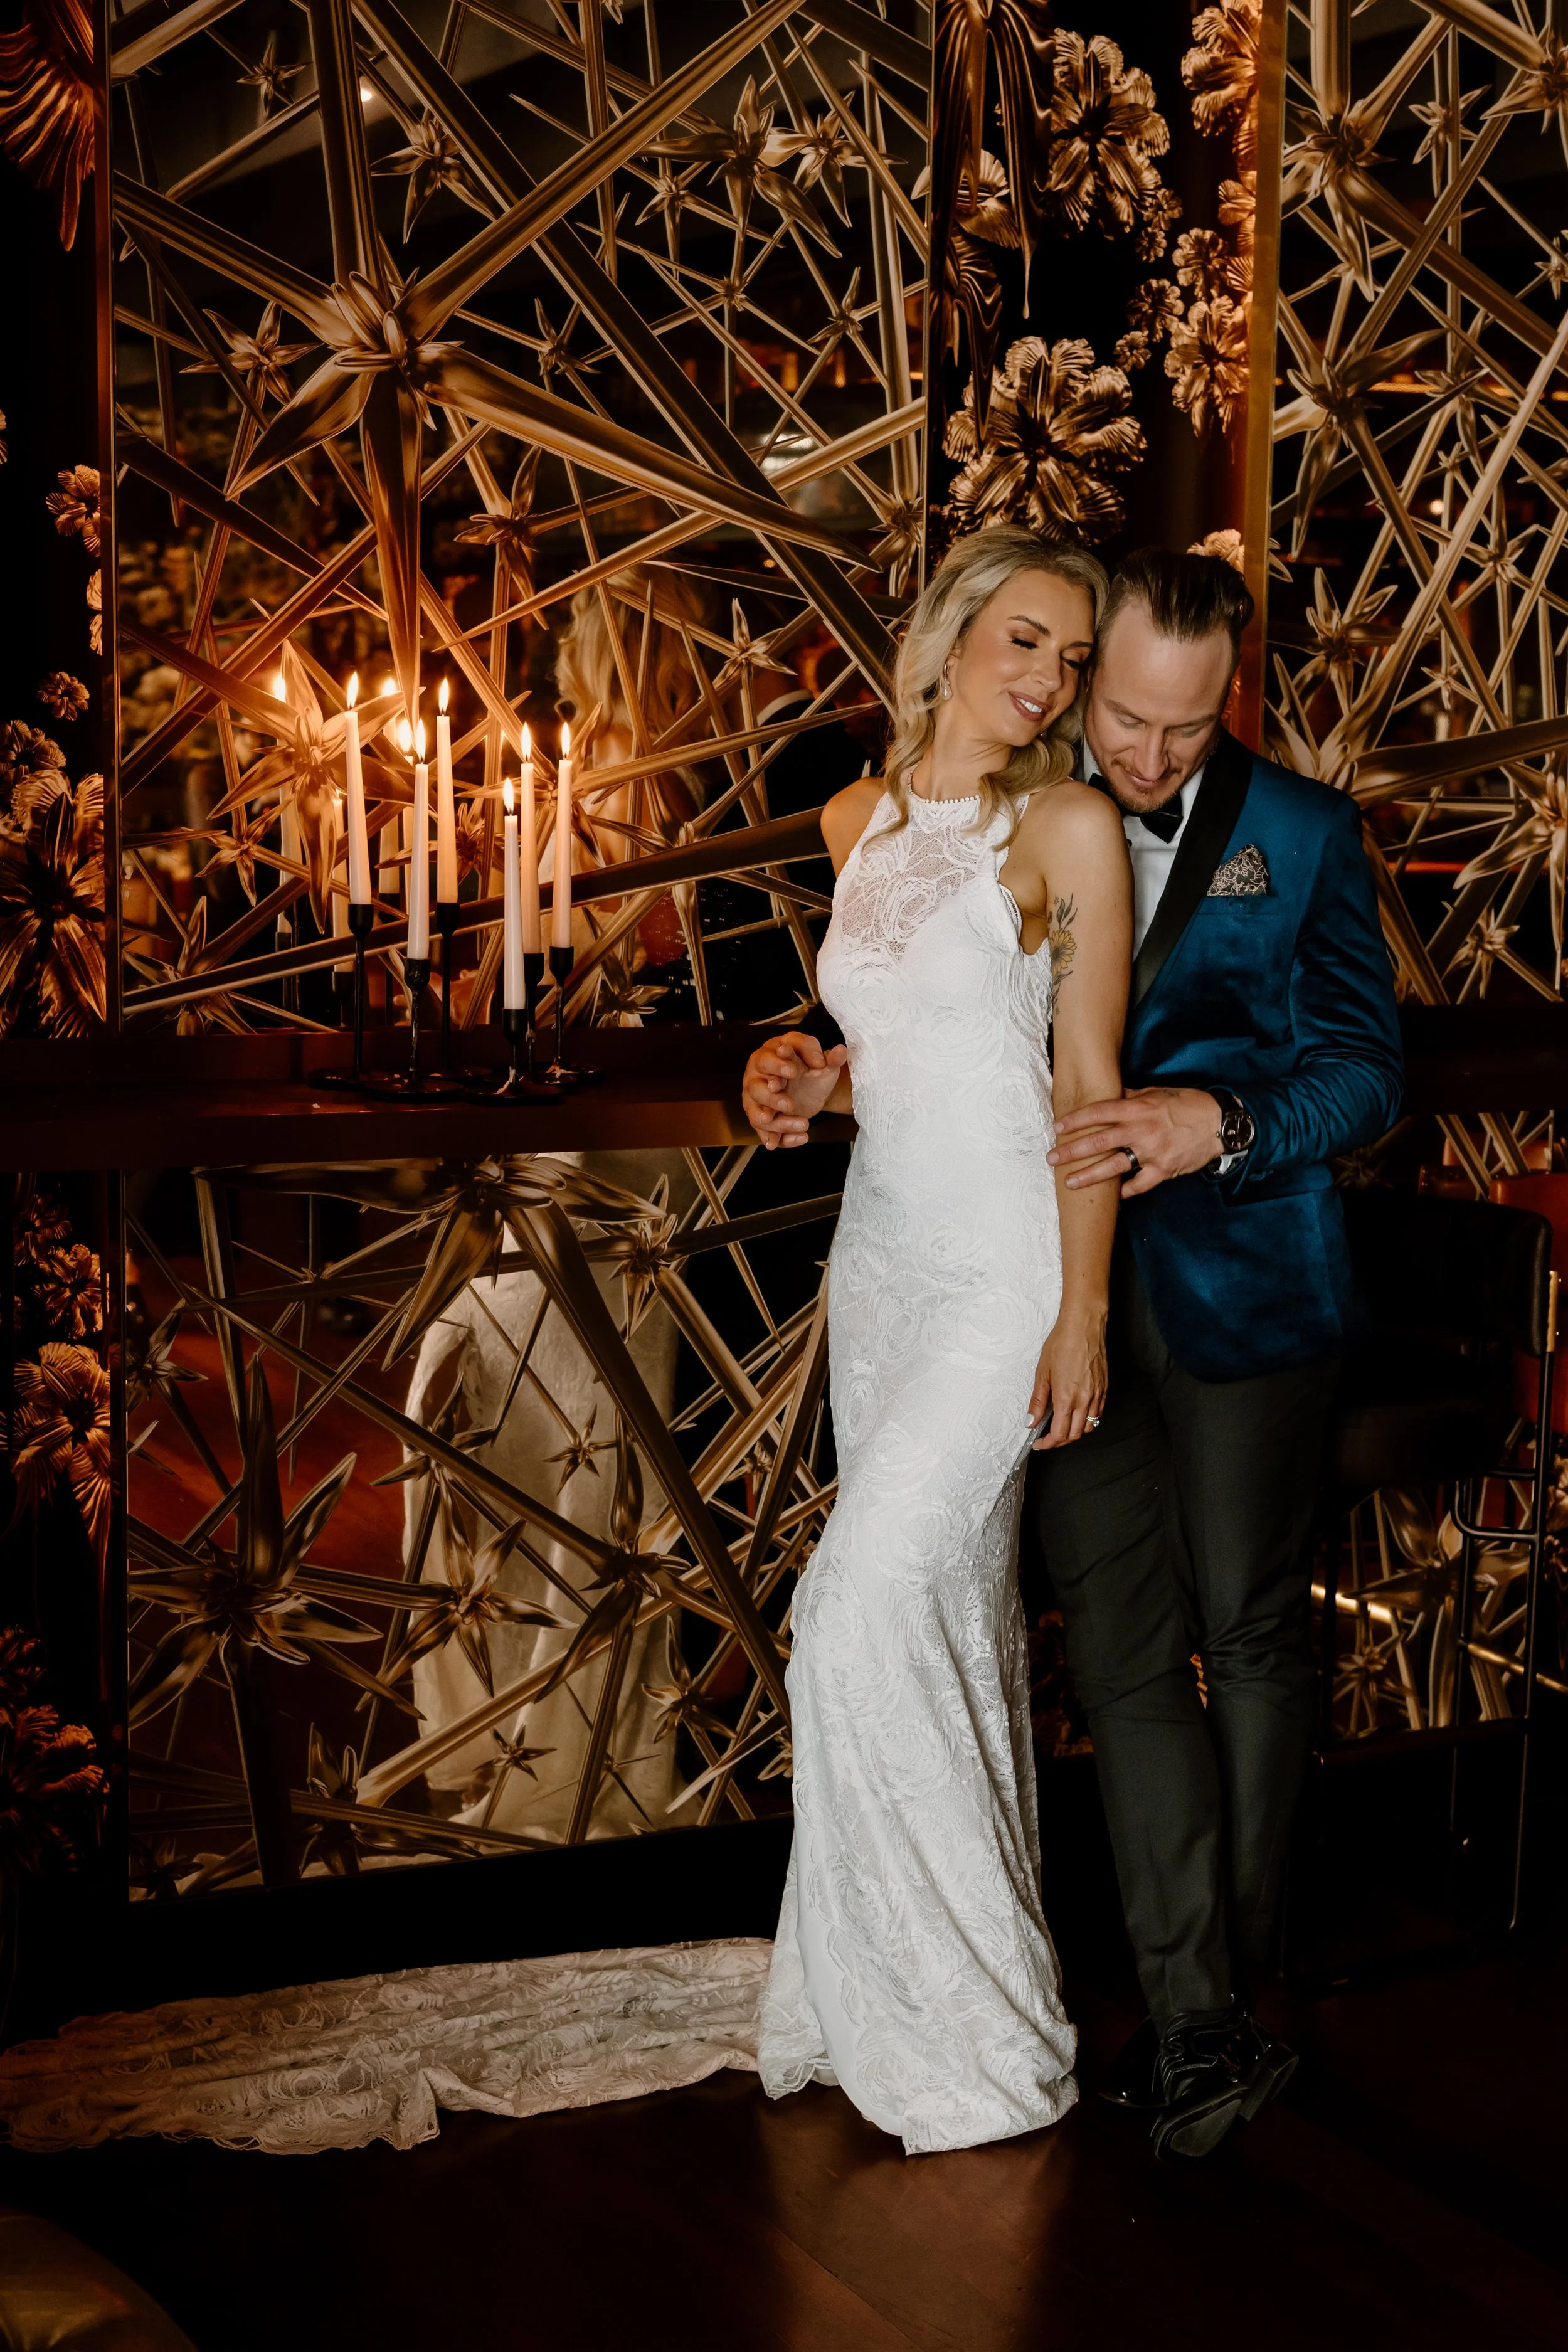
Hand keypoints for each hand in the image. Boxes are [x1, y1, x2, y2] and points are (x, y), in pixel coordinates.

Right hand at [741, 1032, 848, 1149]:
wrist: (808, 1089)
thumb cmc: (809, 1070)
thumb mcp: (823, 1064)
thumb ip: (831, 1058)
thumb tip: (840, 1051)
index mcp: (771, 1055)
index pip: (768, 1059)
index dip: (778, 1066)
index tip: (792, 1072)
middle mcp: (758, 1077)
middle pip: (756, 1088)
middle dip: (771, 1098)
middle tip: (789, 1105)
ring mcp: (757, 1100)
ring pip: (758, 1114)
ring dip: (778, 1122)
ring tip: (803, 1123)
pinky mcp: (762, 1119)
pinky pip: (766, 1133)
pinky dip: (783, 1138)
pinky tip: (802, 1138)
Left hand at [1028, 1305, 1107, 1449]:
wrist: (1084, 1325)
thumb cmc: (1062, 1343)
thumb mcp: (1042, 1372)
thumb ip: (1037, 1401)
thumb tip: (1031, 1421)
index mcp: (1066, 1398)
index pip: (1059, 1434)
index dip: (1048, 1444)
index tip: (1039, 1444)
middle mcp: (1084, 1400)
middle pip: (1074, 1435)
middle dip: (1060, 1441)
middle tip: (1047, 1438)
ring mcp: (1097, 1395)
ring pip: (1088, 1427)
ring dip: (1074, 1432)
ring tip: (1061, 1427)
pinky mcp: (1105, 1388)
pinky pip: (1098, 1413)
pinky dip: (1087, 1420)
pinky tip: (1076, 1413)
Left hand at [1047, 1087, 1223, 1197]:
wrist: (1219, 1123)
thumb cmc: (1187, 1104)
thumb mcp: (1158, 1093)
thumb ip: (1131, 1095)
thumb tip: (1110, 1093)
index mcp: (1138, 1108)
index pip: (1099, 1112)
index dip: (1076, 1120)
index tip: (1058, 1127)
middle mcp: (1142, 1130)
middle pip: (1100, 1141)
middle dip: (1072, 1151)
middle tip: (1052, 1158)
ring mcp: (1152, 1152)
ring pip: (1114, 1166)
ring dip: (1090, 1175)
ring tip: (1070, 1182)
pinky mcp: (1164, 1169)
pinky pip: (1140, 1184)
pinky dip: (1126, 1191)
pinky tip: (1114, 1195)